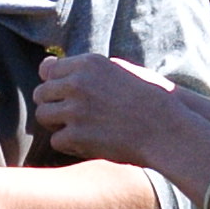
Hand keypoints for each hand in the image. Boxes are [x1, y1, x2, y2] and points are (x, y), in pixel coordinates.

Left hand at [33, 54, 196, 169]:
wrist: (167, 130)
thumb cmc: (147, 100)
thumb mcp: (119, 71)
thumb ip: (84, 69)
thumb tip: (46, 67)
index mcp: (88, 63)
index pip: (49, 71)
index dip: (56, 86)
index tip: (69, 96)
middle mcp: (78, 83)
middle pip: (41, 93)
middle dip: (54, 105)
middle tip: (74, 116)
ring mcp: (75, 109)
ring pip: (44, 116)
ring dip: (59, 124)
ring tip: (81, 129)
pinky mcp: (76, 135)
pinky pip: (57, 140)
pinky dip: (70, 144)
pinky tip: (89, 143)